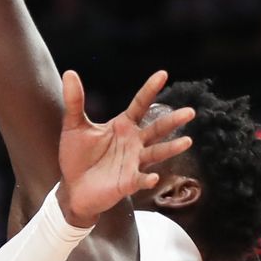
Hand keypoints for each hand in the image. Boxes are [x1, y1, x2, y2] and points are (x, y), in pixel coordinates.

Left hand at [55, 70, 192, 223]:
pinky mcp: (128, 183)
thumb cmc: (77, 156)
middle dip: (173, 121)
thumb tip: (70, 73)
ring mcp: (133, 163)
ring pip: (156, 153)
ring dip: (171, 148)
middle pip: (156, 129)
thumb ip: (74, 102)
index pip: (140, 104)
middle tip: (190, 112)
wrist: (73, 188)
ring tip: (187, 141)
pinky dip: (147, 179)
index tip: (163, 73)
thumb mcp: (74, 126)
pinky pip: (140, 180)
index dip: (150, 89)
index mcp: (123, 126)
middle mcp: (134, 143)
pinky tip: (154, 177)